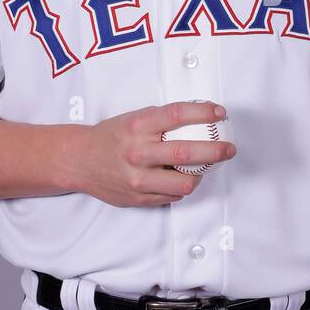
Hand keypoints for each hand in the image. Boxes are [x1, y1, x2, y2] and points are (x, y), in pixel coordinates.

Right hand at [54, 100, 235, 206]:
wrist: (80, 161)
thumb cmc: (111, 137)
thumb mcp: (133, 119)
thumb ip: (161, 120)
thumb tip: (199, 117)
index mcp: (137, 126)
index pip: (177, 115)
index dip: (203, 113)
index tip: (219, 112)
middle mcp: (138, 152)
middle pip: (186, 152)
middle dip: (215, 150)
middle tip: (229, 148)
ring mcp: (138, 178)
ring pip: (184, 183)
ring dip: (199, 176)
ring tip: (202, 169)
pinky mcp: (139, 198)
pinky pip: (172, 196)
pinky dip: (181, 188)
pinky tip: (179, 179)